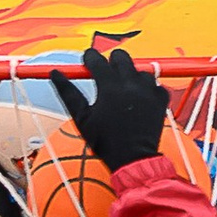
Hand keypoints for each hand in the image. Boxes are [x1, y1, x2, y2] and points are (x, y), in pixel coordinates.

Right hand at [50, 39, 169, 173]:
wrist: (133, 160)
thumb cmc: (105, 141)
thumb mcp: (82, 118)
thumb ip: (68, 93)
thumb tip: (55, 73)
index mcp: (109, 87)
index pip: (96, 58)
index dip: (89, 58)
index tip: (88, 63)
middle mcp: (130, 84)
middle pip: (121, 56)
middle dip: (112, 62)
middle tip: (108, 77)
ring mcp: (149, 90)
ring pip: (140, 70)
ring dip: (132, 77)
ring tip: (126, 94)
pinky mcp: (161, 100)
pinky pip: (156, 85)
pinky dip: (149, 90)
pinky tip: (141, 101)